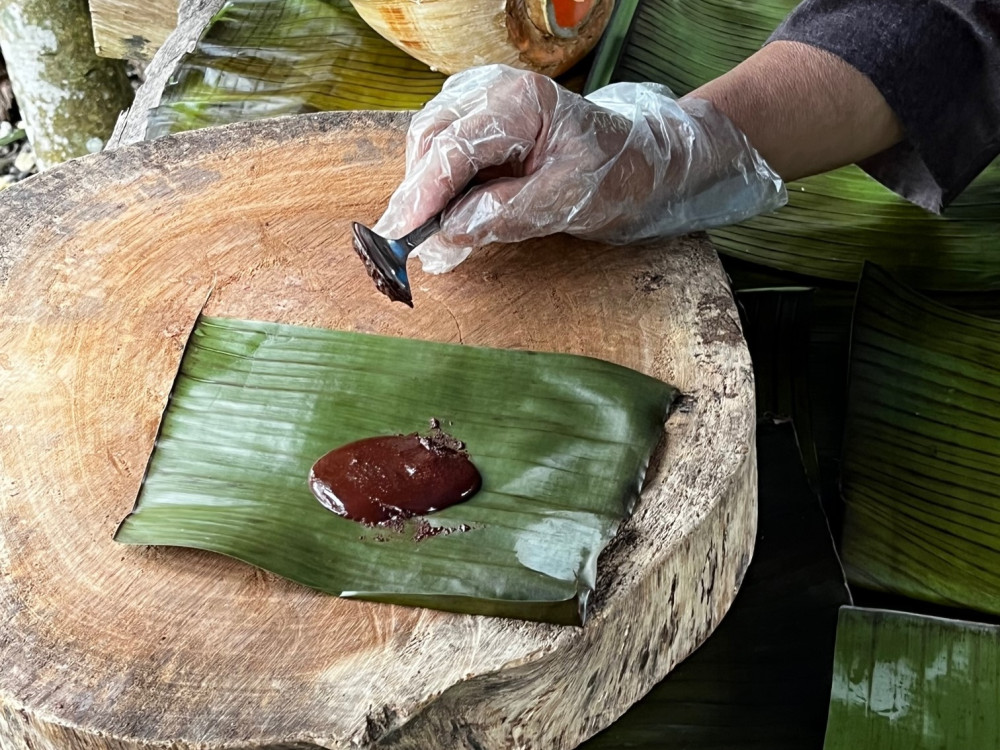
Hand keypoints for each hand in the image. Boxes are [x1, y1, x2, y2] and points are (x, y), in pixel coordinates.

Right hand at [374, 64, 785, 272]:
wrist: (639, 160)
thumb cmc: (613, 174)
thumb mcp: (566, 203)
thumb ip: (504, 214)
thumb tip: (447, 233)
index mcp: (521, 102)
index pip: (453, 149)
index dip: (420, 195)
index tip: (396, 234)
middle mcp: (495, 89)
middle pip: (430, 139)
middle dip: (414, 194)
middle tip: (404, 244)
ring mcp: (484, 99)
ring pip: (429, 142)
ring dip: (424, 190)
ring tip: (427, 233)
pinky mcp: (482, 118)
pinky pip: (442, 147)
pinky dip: (436, 182)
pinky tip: (444, 211)